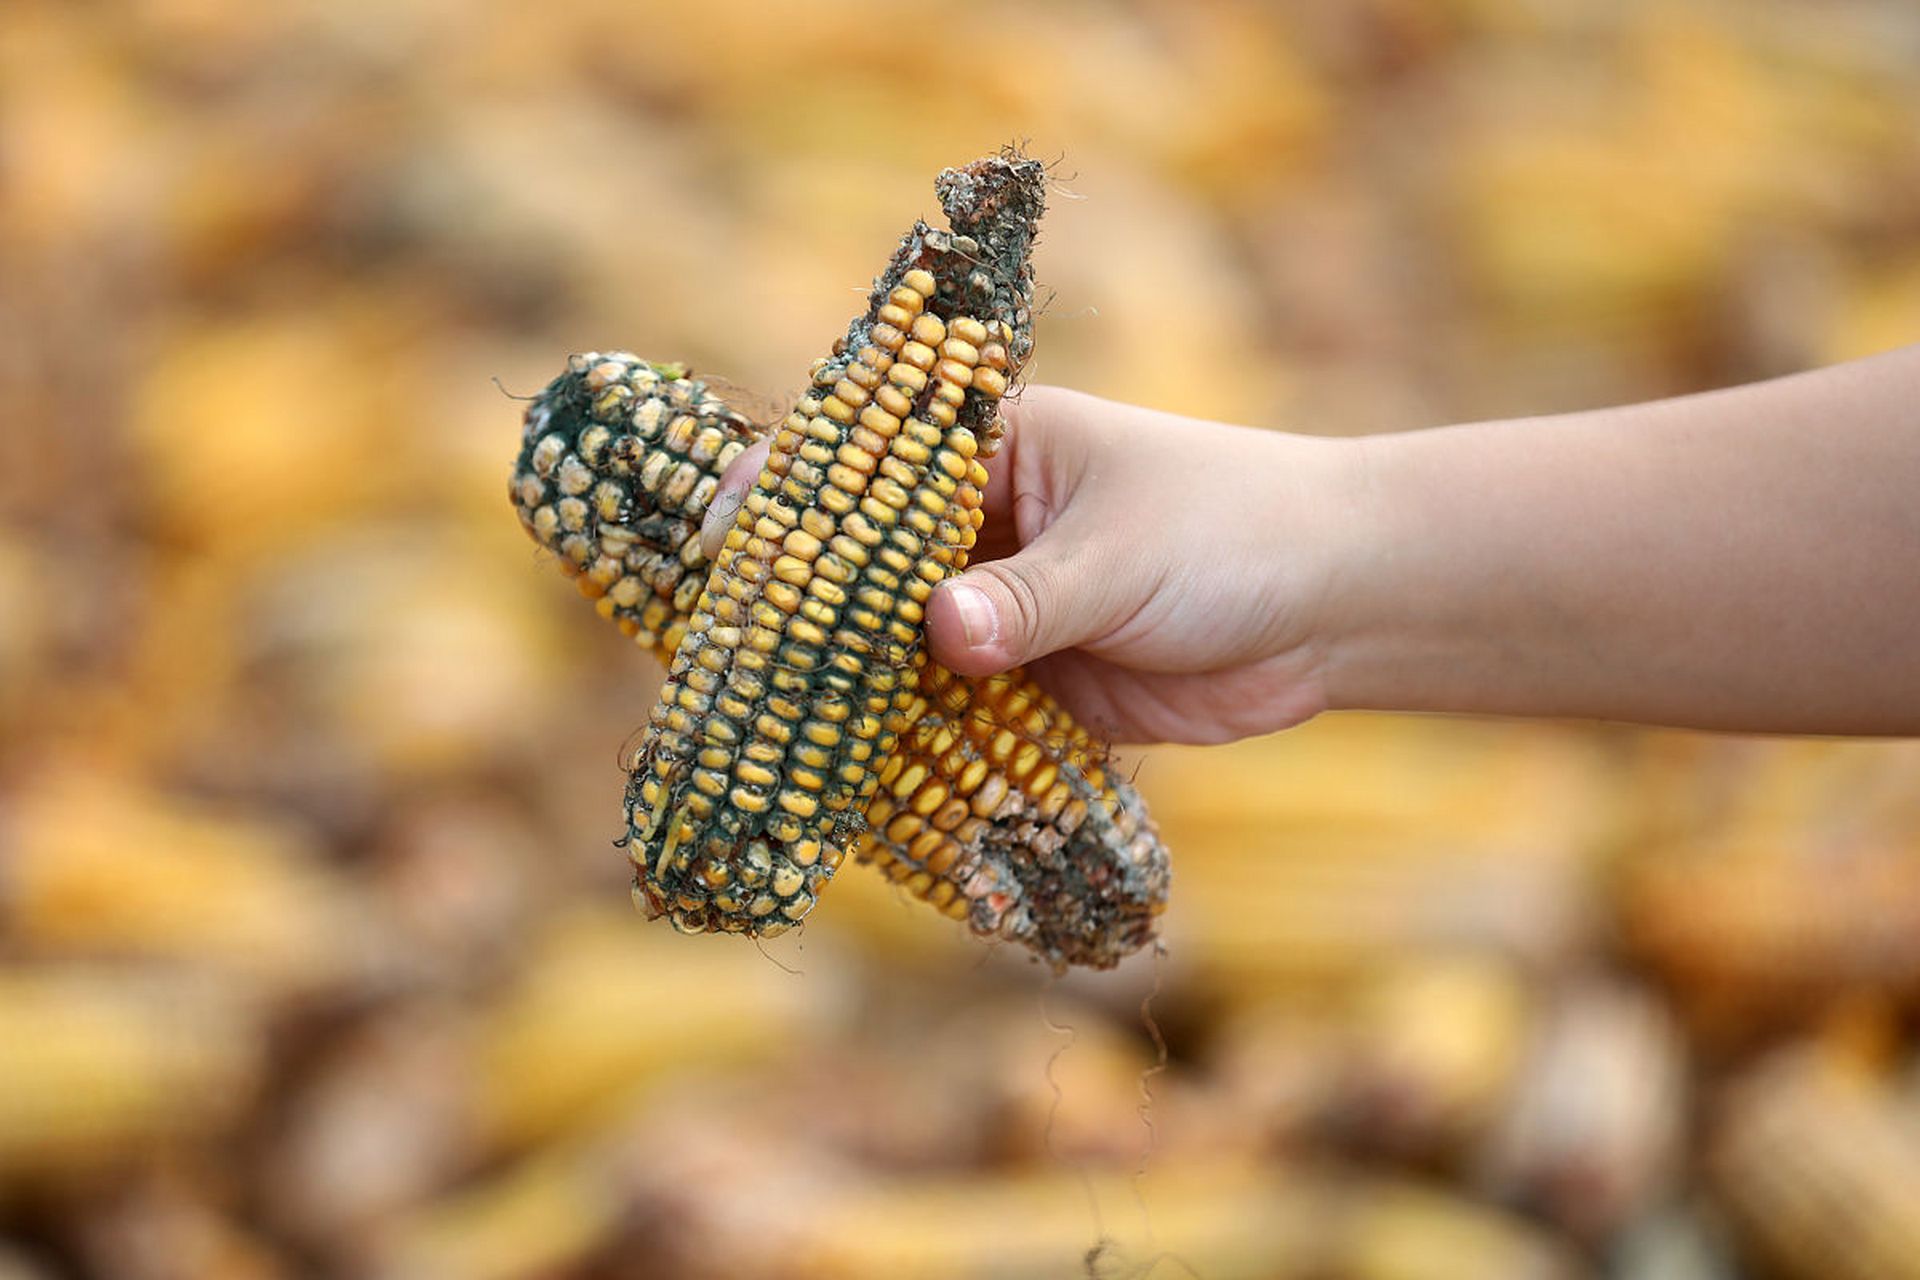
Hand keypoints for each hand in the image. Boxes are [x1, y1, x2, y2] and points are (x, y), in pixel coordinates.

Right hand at [705, 387, 1357, 744]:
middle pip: (865, 571)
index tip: (723, 545)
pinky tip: (858, 782)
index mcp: (993, 452)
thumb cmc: (1232, 533)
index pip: (868, 466)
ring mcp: (1000, 611)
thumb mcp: (1120, 555)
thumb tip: (939, 634)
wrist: (1333, 607)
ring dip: (850, 693)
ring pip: (898, 653)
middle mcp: (981, 529)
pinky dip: (912, 749)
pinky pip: (949, 719)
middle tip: (728, 664)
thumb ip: (1028, 598)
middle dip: (805, 616)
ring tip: (771, 736)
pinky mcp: (1028, 688)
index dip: (790, 505)